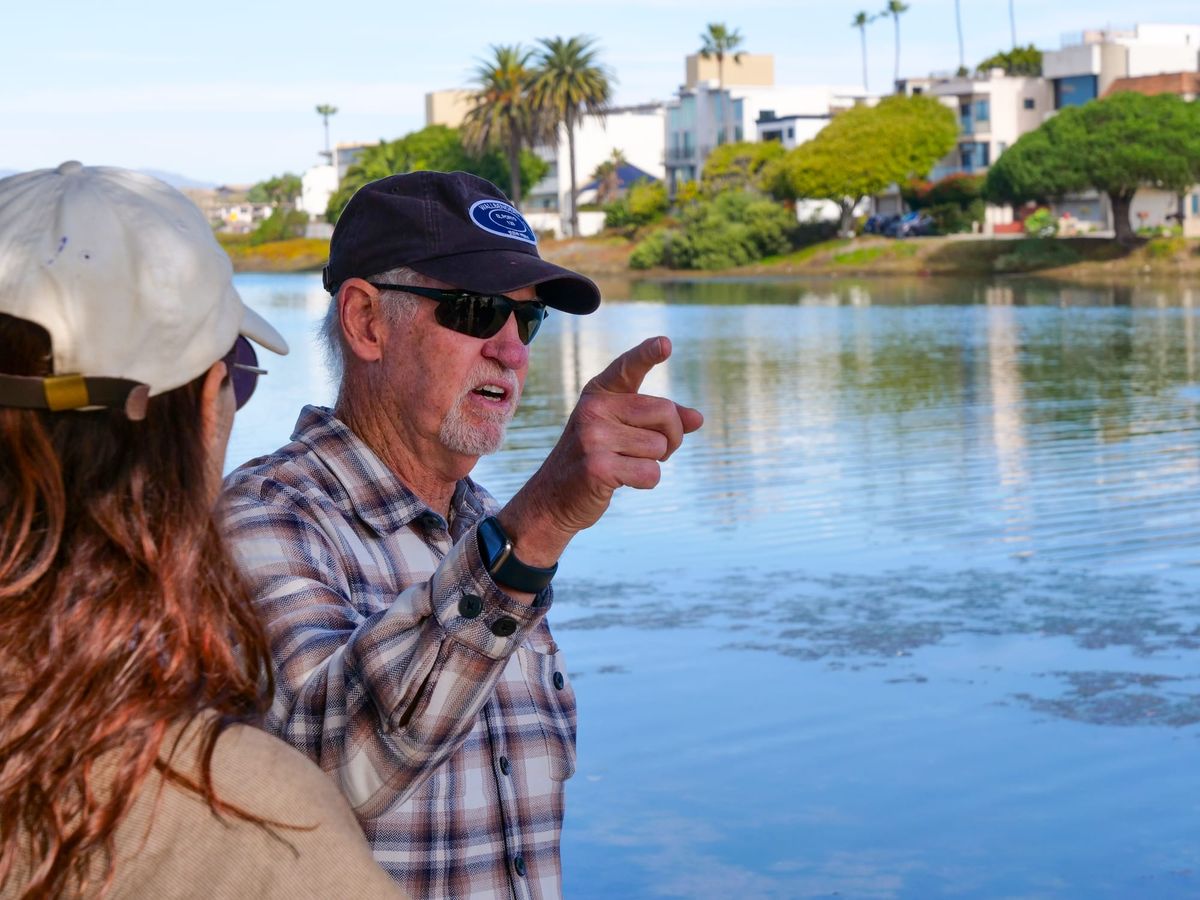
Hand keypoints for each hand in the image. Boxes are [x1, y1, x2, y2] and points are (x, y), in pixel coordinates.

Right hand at [499, 336, 702, 568]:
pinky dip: (645, 482)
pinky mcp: (597, 466)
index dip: (648, 354)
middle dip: (672, 437)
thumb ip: (659, 421)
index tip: (666, 344)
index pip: (628, 368)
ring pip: (660, 446)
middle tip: (656, 451)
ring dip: (654, 462)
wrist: (553, 499)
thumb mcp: (623, 431)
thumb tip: (698, 418)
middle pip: (665, 412)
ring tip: (626, 465)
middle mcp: (594, 408)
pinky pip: (651, 472)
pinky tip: (620, 481)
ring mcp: (593, 437)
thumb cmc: (596, 460)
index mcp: (599, 393)